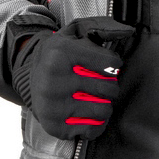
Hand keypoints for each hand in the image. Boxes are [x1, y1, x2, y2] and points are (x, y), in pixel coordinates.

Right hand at [11, 17, 134, 139]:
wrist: (30, 80)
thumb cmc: (59, 56)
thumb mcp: (74, 34)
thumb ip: (101, 28)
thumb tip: (128, 30)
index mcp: (60, 54)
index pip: (110, 62)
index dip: (114, 64)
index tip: (108, 65)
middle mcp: (54, 81)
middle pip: (109, 89)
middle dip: (111, 87)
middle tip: (102, 85)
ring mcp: (53, 106)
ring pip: (104, 111)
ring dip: (105, 106)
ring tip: (94, 99)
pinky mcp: (56, 126)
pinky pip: (93, 130)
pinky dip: (96, 124)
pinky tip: (88, 114)